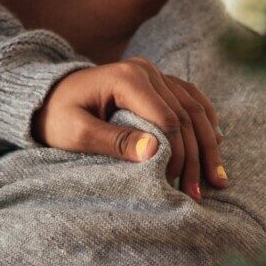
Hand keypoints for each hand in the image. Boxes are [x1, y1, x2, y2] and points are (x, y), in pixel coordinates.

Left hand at [32, 61, 226, 198]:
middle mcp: (145, 70)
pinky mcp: (156, 82)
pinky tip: (216, 145)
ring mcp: (153, 73)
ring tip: (217, 180)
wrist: (47, 96)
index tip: (173, 185)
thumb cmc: (57, 116)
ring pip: (194, 109)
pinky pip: (191, 100)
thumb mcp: (75, 133)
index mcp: (126, 78)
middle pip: (186, 116)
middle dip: (196, 157)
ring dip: (208, 145)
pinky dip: (206, 123)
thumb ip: (114, 141)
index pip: (167, 119)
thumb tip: (155, 151)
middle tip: (198, 194)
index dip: (177, 155)